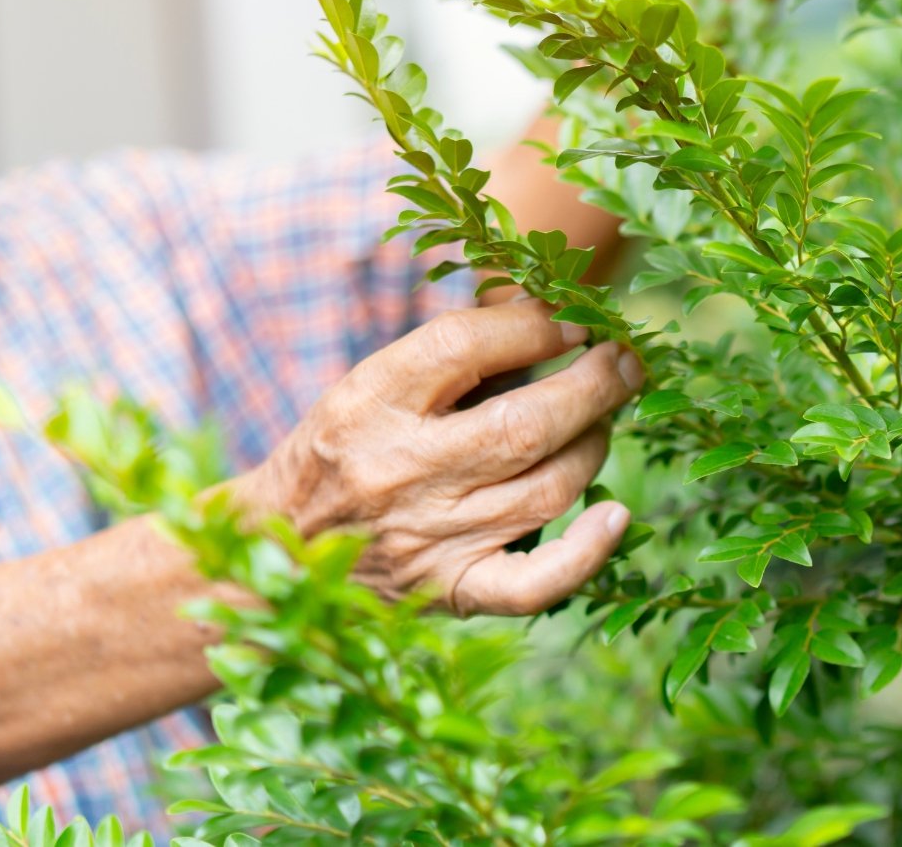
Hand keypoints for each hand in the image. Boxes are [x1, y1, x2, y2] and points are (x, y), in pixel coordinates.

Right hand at [237, 299, 643, 614]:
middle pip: (525, 423)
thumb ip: (451, 353)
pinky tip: (617, 516)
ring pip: (548, 489)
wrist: (277, 552)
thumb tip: (547, 311)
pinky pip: (534, 584)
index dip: (535, 325)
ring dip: (594, 444)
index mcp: (368, 403)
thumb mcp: (370, 386)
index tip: (574, 318)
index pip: (463, 344)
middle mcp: (399, 472)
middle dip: (594, 384)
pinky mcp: (452, 591)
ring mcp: (429, 540)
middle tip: (625, 360)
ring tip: (604, 418)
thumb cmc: (342, 452)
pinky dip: (586, 553)